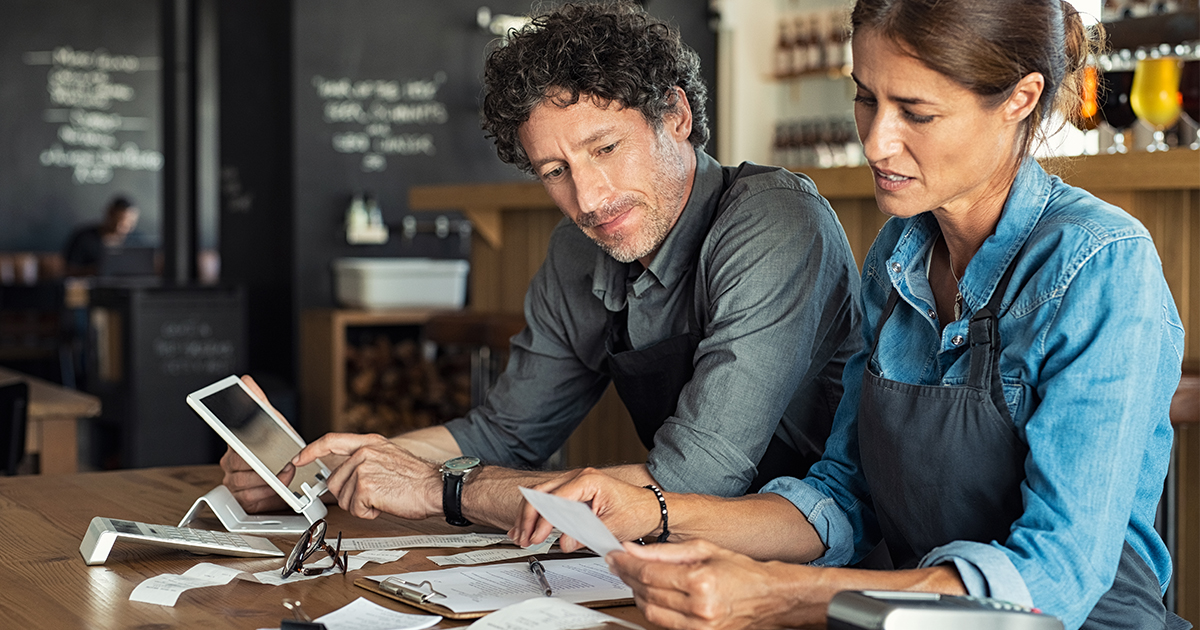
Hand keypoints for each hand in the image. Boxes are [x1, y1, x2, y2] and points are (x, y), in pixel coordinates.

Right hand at [218, 375, 293, 512]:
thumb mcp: (273, 422)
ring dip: (267, 480)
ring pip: (243, 482)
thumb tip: (246, 381)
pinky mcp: (241, 499)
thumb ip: (259, 402)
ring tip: (284, 475)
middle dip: (263, 464)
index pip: (228, 439)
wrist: (294, 471)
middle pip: (239, 464)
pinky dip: (265, 494)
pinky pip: (248, 498)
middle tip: (283, 463)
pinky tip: (276, 488)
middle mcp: (230, 462)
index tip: (245, 446)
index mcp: (235, 443)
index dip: (236, 442)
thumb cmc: (280, 447)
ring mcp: (234, 481)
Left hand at [293, 433, 441, 519]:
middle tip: (374, 494)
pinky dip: (369, 513)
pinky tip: (385, 504)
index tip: (298, 459)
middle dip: (350, 495)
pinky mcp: (365, 487)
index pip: (330, 441)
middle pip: (334, 481)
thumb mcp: (389, 457)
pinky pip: (355, 509)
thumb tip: (344, 474)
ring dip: (362, 505)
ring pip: (344, 498)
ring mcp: (363, 468)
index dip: (310, 451)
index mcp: (369, 443)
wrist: (437, 487)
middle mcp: (364, 452)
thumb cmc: (418, 479)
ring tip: (384, 497)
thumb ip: (364, 460)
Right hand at [509, 468, 660, 552]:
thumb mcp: (612, 526)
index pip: (555, 499)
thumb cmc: (637, 511)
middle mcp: (579, 477)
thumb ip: (586, 534)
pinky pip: (548, 499)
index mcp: (588, 480)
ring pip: (540, 495)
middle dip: (528, 517)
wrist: (650, 508)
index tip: (537, 537)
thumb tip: (563, 542)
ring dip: (528, 516)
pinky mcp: (574, 492)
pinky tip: (527, 526)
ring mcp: (575, 483)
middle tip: (524, 538)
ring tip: (521, 535)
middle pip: (540, 493)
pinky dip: (536, 513)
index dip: (543, 520)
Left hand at [607, 540, 821, 629]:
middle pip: (646, 593)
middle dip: (627, 577)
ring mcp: (700, 627)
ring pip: (651, 613)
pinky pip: (664, 625)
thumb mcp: (704, 549)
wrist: (768, 597)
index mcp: (701, 581)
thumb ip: (665, 550)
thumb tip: (634, 549)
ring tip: (634, 578)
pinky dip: (653, 610)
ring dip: (637, 595)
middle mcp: (700, 608)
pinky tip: (651, 595)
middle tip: (619, 564)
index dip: (626, 564)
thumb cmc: (741, 571)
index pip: (649, 573)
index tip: (615, 556)